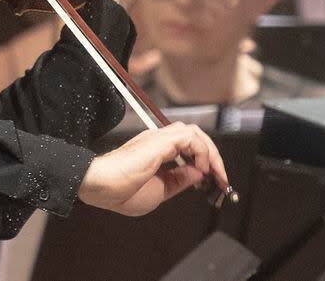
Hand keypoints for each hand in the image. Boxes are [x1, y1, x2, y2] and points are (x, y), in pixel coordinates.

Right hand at [77, 121, 228, 216]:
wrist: (103, 186)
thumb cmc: (122, 192)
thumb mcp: (160, 191)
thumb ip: (179, 180)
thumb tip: (198, 172)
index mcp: (155, 153)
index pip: (188, 148)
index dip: (205, 164)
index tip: (214, 182)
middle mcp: (157, 141)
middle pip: (195, 136)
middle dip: (212, 156)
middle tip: (221, 178)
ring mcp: (158, 139)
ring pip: (195, 132)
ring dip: (210, 152)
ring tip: (215, 173)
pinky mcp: (160, 141)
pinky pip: (191, 138)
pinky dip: (202, 153)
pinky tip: (200, 169)